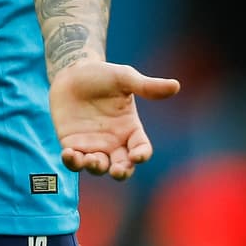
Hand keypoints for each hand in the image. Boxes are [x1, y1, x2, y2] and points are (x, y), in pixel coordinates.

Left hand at [48, 60, 180, 179]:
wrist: (71, 72)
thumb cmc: (101, 75)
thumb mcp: (124, 78)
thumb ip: (146, 86)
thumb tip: (175, 85)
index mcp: (131, 129)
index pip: (141, 148)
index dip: (141, 155)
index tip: (137, 156)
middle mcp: (114, 142)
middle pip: (122, 166)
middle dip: (121, 172)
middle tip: (117, 170)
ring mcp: (93, 145)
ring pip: (98, 167)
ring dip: (96, 168)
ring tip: (91, 160)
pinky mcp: (72, 144)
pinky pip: (74, 160)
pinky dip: (72, 162)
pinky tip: (69, 154)